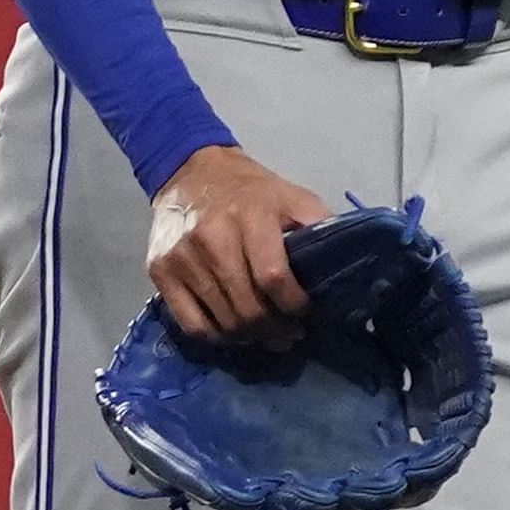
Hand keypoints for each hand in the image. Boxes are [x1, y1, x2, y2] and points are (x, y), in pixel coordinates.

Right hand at [145, 144, 331, 339]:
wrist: (189, 171)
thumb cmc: (249, 191)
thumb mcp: (291, 196)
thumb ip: (319, 225)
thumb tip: (349, 262)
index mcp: (250, 215)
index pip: (273, 278)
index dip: (294, 305)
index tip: (305, 312)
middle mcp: (212, 237)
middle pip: (248, 308)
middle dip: (276, 329)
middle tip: (290, 333)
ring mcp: (182, 257)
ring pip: (223, 322)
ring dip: (251, 338)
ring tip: (267, 335)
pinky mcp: (160, 271)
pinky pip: (192, 325)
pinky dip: (217, 337)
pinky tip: (234, 332)